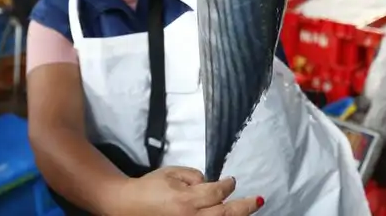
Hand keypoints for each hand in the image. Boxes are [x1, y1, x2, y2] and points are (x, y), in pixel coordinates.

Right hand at [109, 167, 262, 215]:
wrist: (128, 206)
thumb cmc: (147, 188)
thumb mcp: (170, 173)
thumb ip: (193, 175)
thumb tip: (210, 183)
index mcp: (185, 199)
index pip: (216, 192)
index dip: (228, 185)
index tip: (231, 180)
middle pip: (226, 213)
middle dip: (245, 206)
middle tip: (258, 200)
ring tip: (251, 208)